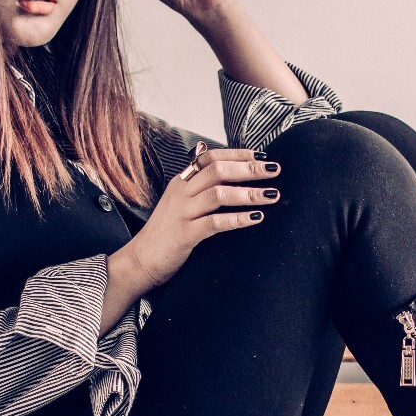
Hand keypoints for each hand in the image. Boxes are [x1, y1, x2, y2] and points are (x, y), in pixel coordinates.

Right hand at [127, 148, 280, 286]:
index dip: (238, 154)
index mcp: (182, 181)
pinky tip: (256, 218)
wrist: (140, 260)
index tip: (262, 155)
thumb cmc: (166, 232)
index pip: (211, 157)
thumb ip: (200, 187)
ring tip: (272, 195)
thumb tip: (228, 173)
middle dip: (249, 168)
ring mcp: (182, 212)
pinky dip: (237, 219)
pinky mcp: (185, 234)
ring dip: (249, 193)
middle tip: (275, 170)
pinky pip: (215, 223)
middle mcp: (182, 192)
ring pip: (219, 194)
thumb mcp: (180, 203)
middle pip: (218, 171)